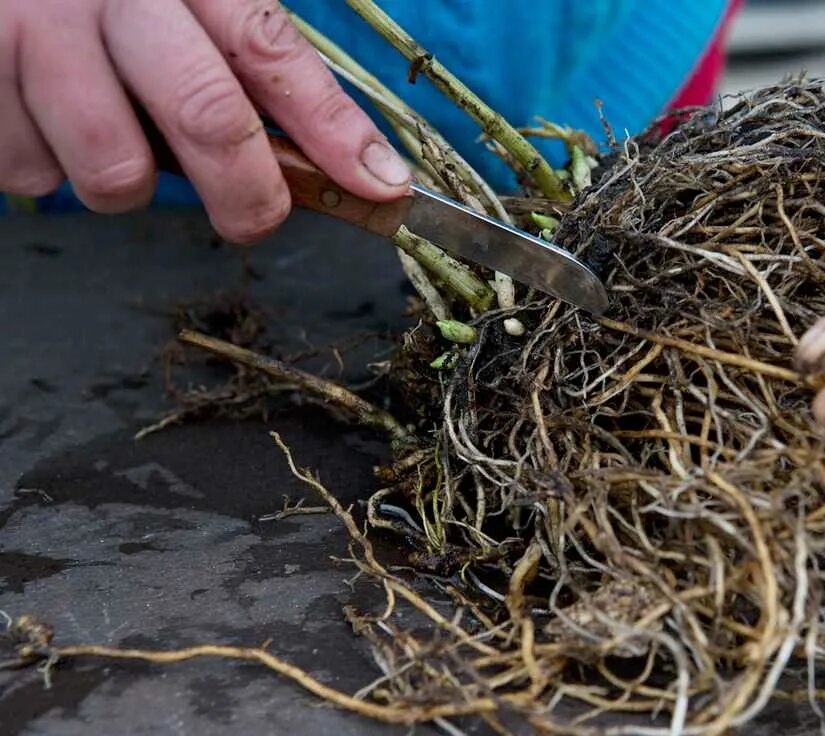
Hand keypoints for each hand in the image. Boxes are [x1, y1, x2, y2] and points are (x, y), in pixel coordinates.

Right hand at [0, 0, 410, 241]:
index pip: (272, 53)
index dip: (333, 129)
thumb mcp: (182, 6)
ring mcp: (35, 34)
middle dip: (250, 194)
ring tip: (106, 130)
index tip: (381, 188)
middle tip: (257, 216)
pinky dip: (47, 166)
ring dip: (126, 181)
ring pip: (116, 172)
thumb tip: (351, 164)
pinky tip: (42, 116)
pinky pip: (33, 174)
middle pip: (208, 117)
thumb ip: (250, 69)